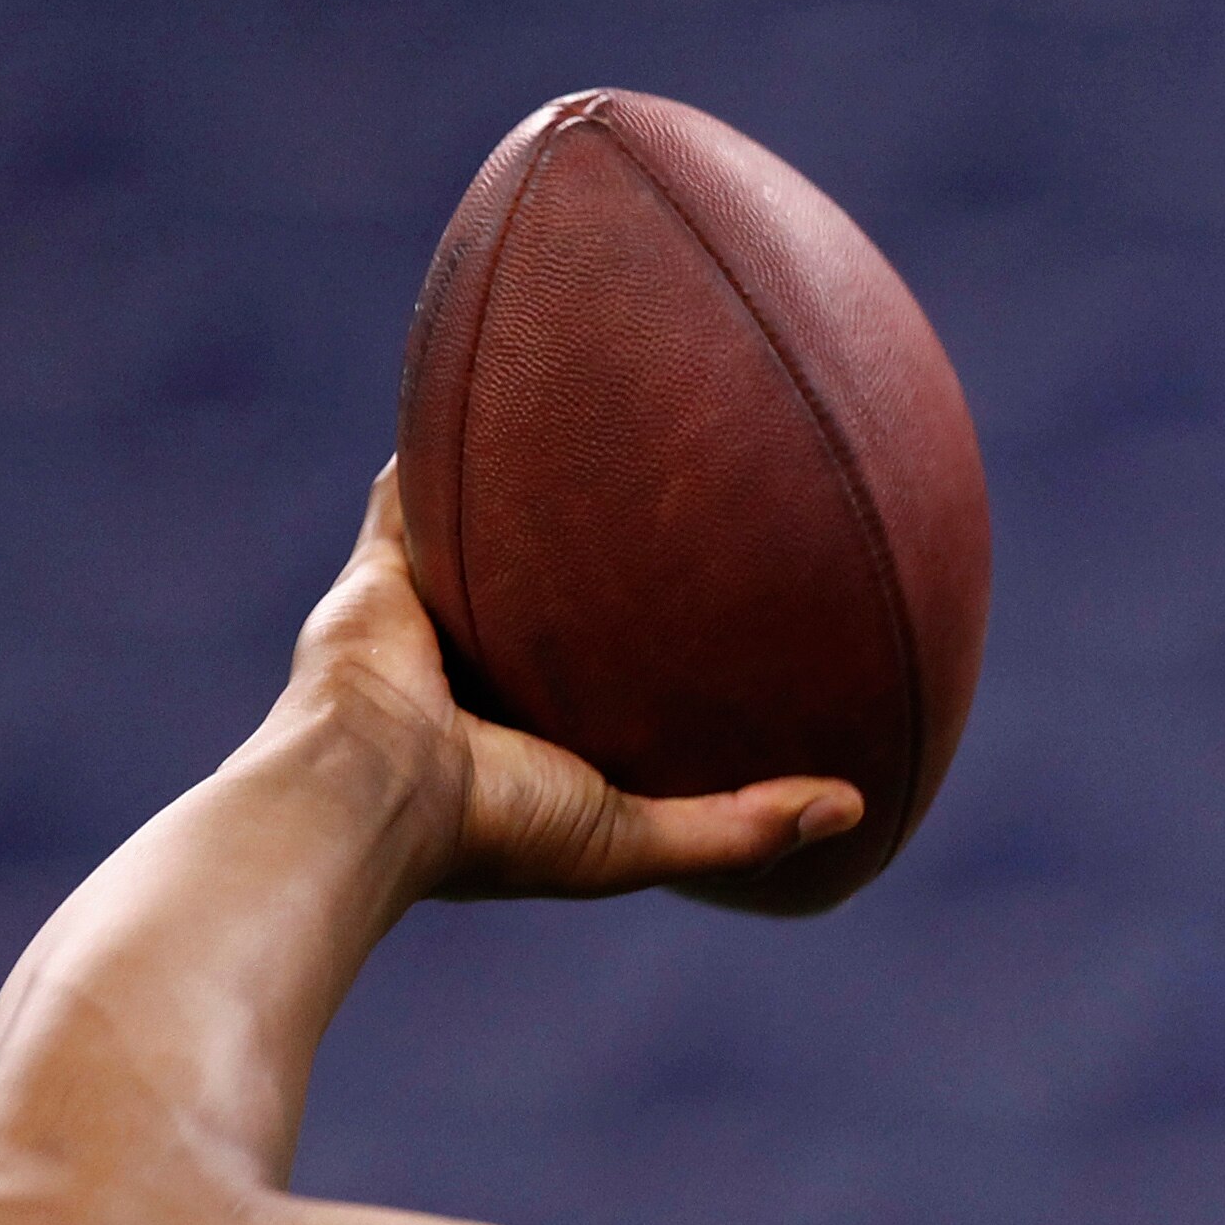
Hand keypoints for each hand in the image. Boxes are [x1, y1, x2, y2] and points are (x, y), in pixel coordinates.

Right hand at [277, 465, 860, 903]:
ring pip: (479, 542)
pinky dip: (432, 451)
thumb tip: (857, 809)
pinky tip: (470, 387)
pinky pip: (407, 498)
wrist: (368, 793)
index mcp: (529, 740)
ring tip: (578, 431)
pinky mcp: (379, 576)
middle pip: (546, 601)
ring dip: (517, 494)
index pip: (602, 684)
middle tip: (669, 502)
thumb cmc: (495, 827)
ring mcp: (425, 622)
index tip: (719, 612)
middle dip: (597, 559)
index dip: (655, 649)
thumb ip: (740, 825)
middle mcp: (478, 677)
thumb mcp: (635, 837)